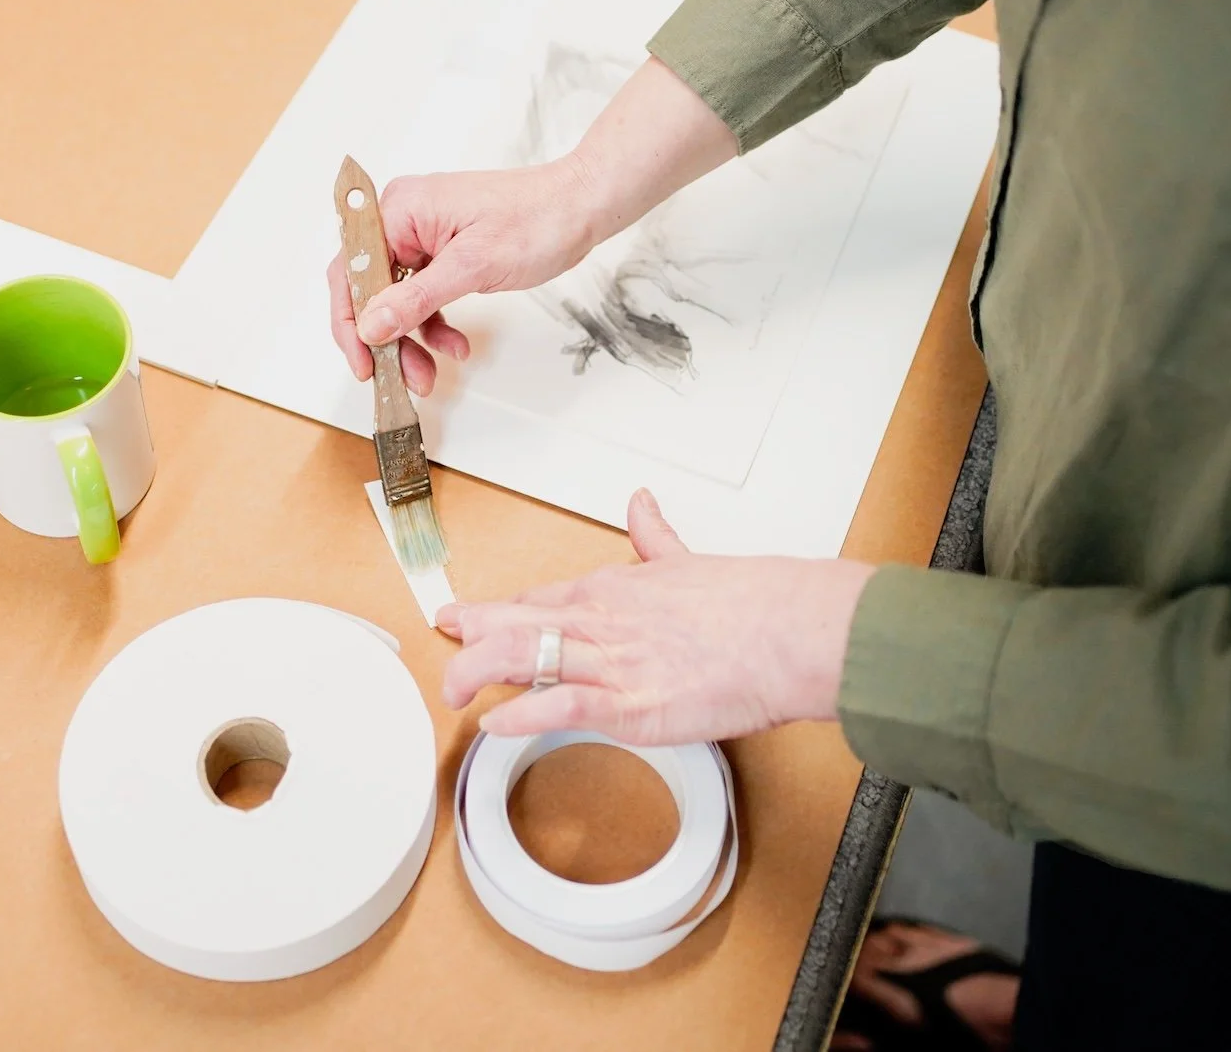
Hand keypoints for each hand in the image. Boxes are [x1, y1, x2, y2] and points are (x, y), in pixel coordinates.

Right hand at [325, 156, 604, 394]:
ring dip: (412, 339)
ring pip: (398, 300)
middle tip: (400, 377)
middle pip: (372, 289)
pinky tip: (454, 345)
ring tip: (429, 373)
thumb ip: (416, 299)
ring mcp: (423, 236)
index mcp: (399, 210)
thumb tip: (371, 325)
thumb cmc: (535, 220)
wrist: (578, 208)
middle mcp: (403, 220)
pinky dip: (434, 324)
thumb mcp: (471, 266)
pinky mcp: (443, 252)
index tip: (363, 362)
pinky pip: (423, 295)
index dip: (350, 322)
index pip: (352, 271)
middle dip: (386, 339)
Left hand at [437, 491, 875, 744]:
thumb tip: (640, 503)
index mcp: (612, 590)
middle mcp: (601, 621)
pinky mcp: (627, 704)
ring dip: (476, 675)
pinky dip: (519, 716)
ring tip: (453, 692)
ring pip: (520, 658)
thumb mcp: (685, 559)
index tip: (464, 617)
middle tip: (443, 647)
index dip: (494, 611)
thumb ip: (654, 536)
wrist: (787, 632)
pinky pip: (557, 707)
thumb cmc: (749, 604)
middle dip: (469, 635)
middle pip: (512, 624)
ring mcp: (610, 662)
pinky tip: (494, 725)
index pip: (537, 600)